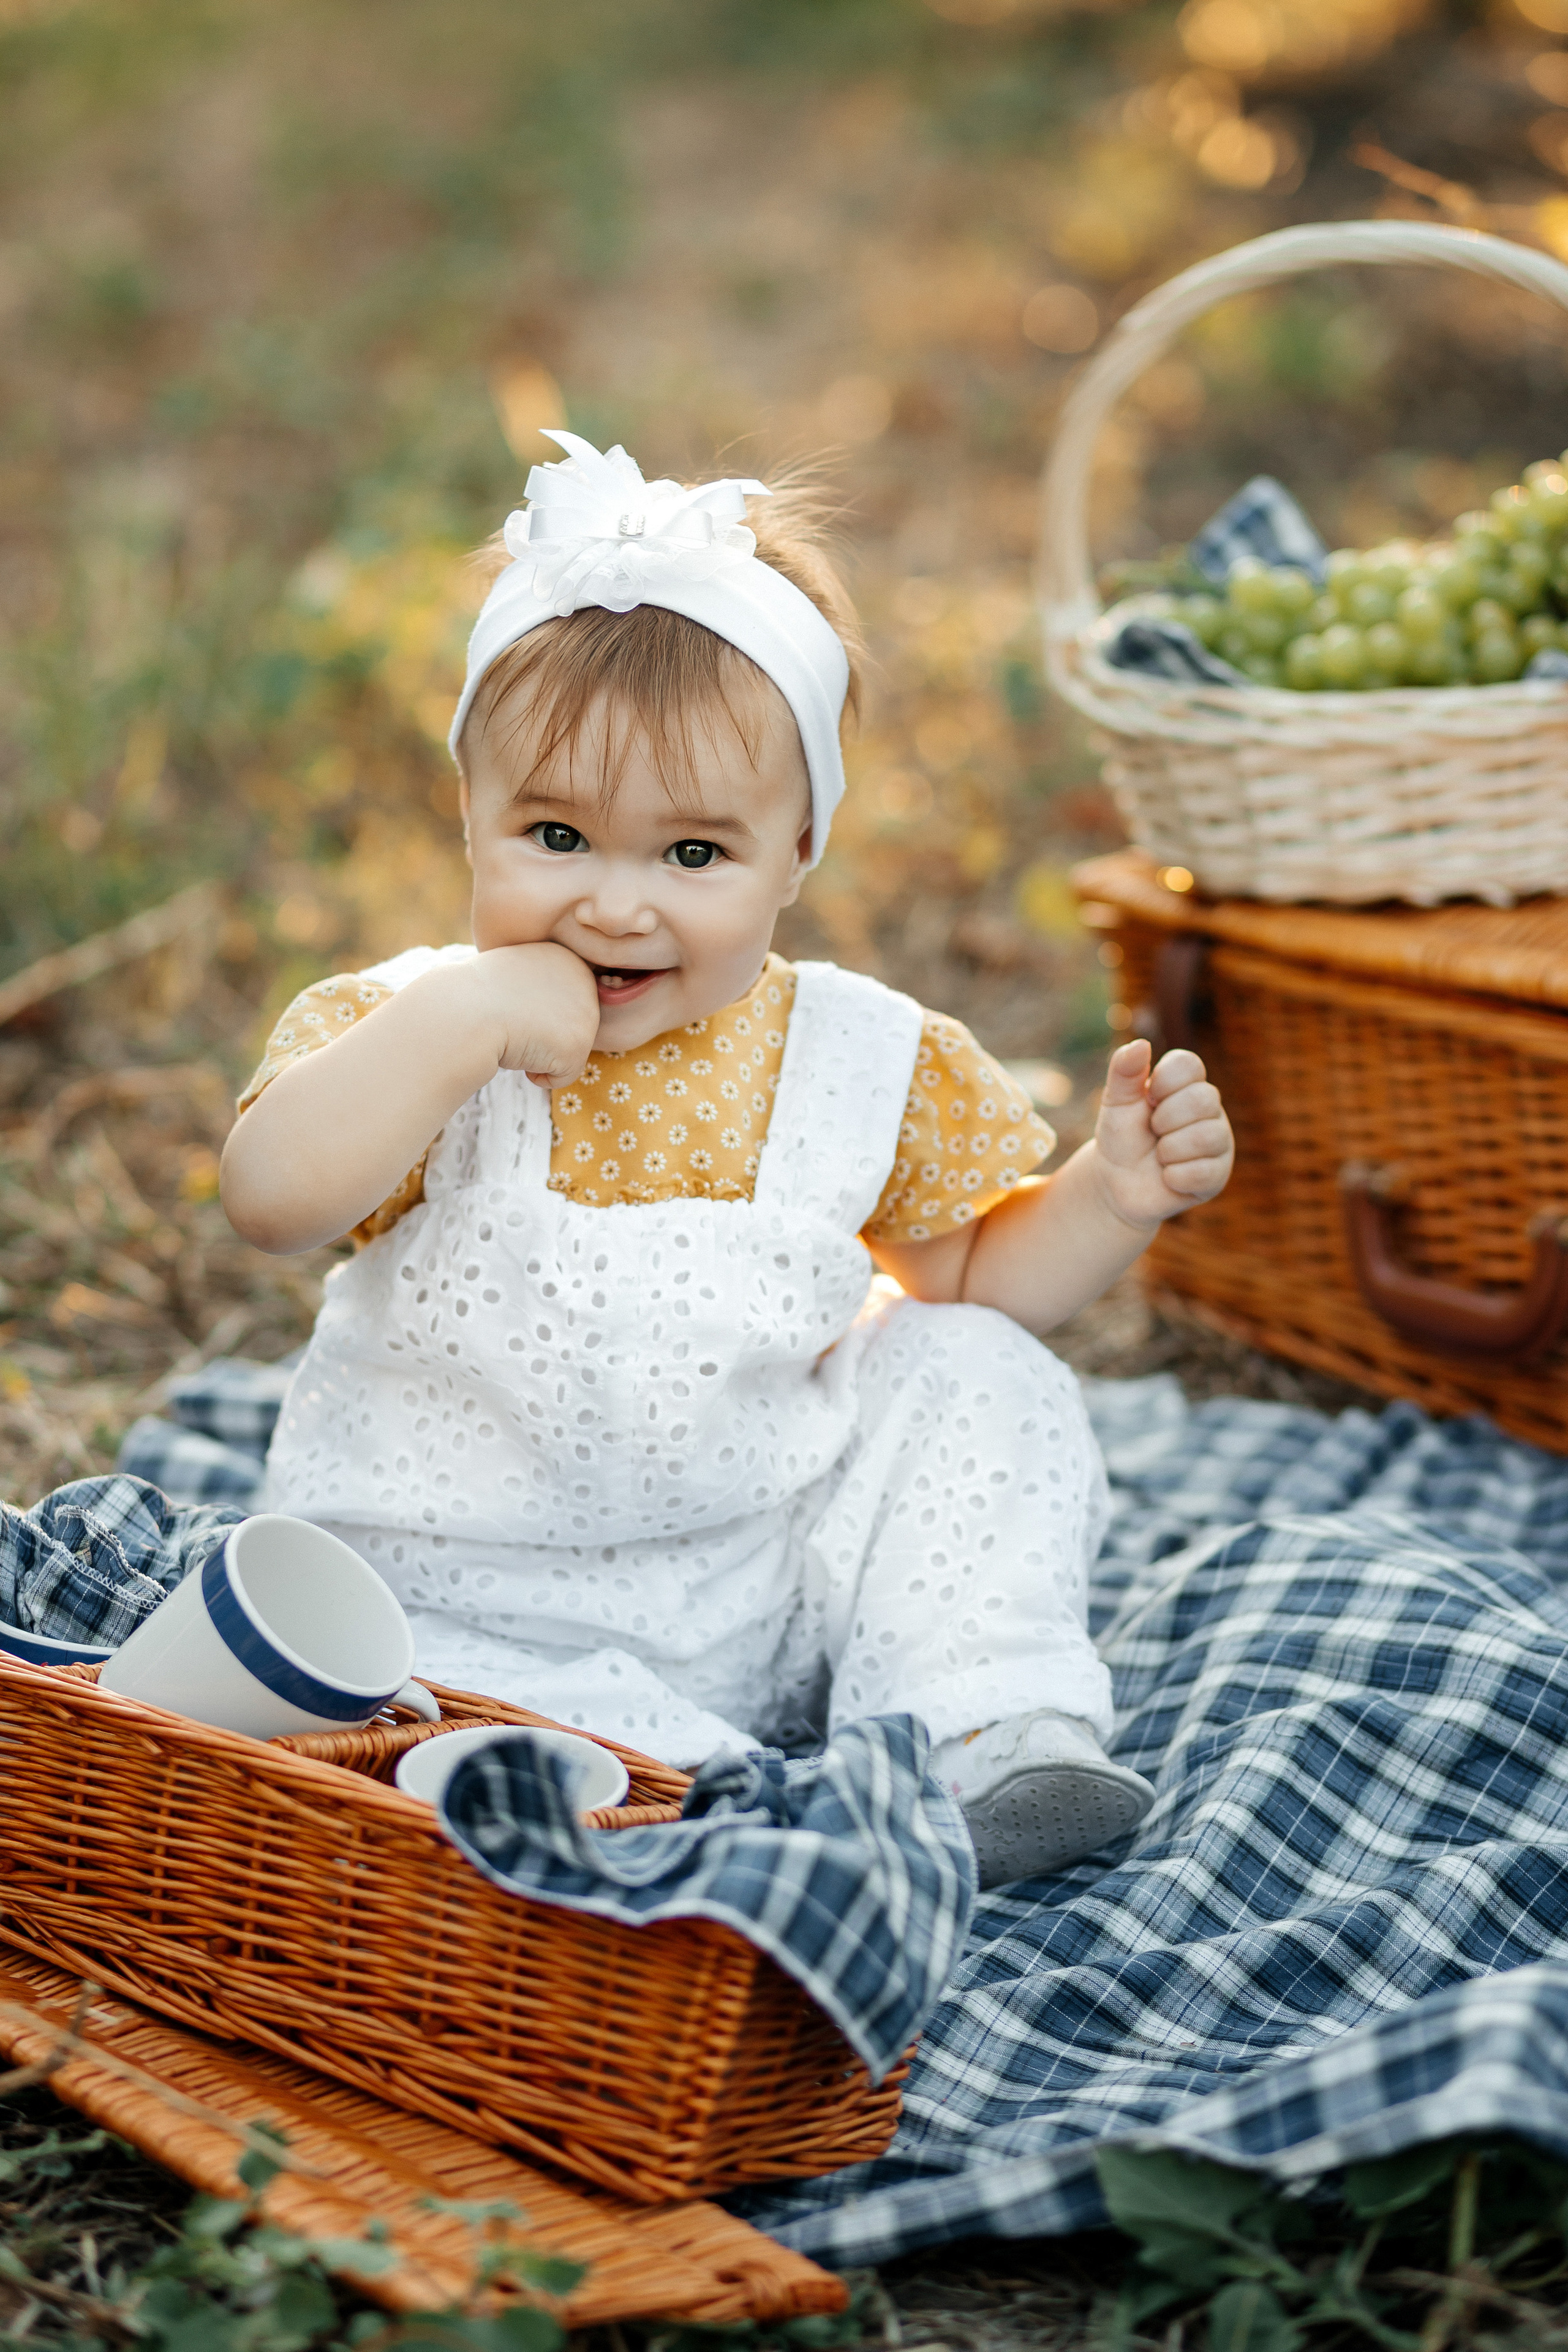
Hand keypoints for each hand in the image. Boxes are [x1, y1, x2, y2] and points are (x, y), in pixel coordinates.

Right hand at [451, 942, 600, 1088]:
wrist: (463, 1012)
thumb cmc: (475, 996)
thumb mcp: (514, 975)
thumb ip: (538, 985)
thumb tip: (543, 1008)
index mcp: (567, 959)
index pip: (559, 1004)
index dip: (530, 1013)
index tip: (508, 1004)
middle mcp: (585, 982)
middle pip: (568, 1027)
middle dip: (539, 1034)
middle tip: (512, 1020)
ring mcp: (586, 1014)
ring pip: (566, 1052)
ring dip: (538, 1053)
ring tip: (515, 1032)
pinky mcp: (578, 1046)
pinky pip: (562, 1076)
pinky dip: (538, 1074)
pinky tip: (518, 1051)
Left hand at [1091, 1038, 1233, 1229]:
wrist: (1116, 1183)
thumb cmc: (1121, 1136)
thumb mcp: (1116, 1101)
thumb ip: (1124, 1070)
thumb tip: (1141, 1043)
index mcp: (1188, 1084)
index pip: (1189, 1064)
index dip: (1163, 1083)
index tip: (1148, 1099)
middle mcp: (1210, 1109)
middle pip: (1203, 1099)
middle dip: (1164, 1120)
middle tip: (1153, 1131)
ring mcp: (1218, 1141)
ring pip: (1206, 1136)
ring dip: (1168, 1150)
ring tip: (1159, 1155)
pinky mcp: (1218, 1175)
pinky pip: (1203, 1172)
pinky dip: (1174, 1176)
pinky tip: (1167, 1177)